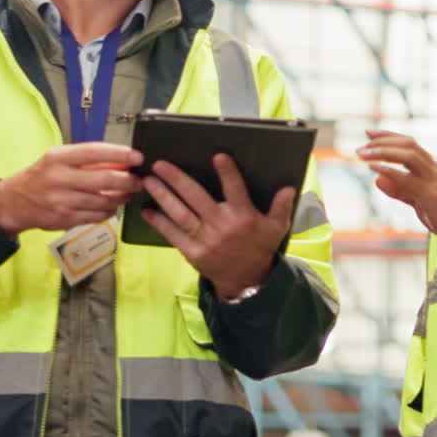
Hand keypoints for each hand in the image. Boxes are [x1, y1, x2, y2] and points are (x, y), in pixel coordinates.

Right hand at [0, 143, 143, 235]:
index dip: (120, 154)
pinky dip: (109, 211)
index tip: (137, 157)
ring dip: (121, 197)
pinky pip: (96, 216)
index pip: (95, 152)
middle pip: (104, 179)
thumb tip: (121, 161)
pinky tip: (112, 206)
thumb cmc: (41, 176)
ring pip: (103, 200)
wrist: (14, 202)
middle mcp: (59, 178)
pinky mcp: (65, 219)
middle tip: (139, 180)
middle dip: (128, 180)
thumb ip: (85, 160)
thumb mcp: (57, 160)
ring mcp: (62, 201)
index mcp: (58, 158)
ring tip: (128, 193)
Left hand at [140, 153, 294, 298]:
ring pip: (180, 214)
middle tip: (160, 164)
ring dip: (163, 196)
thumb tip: (289, 187)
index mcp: (243, 217)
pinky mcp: (193, 252)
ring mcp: (206, 240)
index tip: (218, 156)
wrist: (247, 281)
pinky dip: (159, 222)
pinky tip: (146, 210)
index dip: (227, 173)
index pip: (235, 190)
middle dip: (177, 179)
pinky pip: (173, 234)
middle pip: (197, 198)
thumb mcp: (276, 228)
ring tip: (149, 180)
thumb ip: (281, 207)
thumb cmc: (260, 248)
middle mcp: (223, 226)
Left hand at [357, 130, 436, 238]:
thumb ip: (399, 190)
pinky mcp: (430, 193)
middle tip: (363, 142)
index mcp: (432, 169)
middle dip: (385, 139)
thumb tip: (377, 180)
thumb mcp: (418, 200)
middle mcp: (433, 169)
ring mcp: (432, 179)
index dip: (389, 137)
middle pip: (409, 144)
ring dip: (384, 152)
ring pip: (409, 155)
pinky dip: (390, 171)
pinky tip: (374, 168)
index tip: (370, 134)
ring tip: (363, 154)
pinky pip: (408, 178)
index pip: (410, 145)